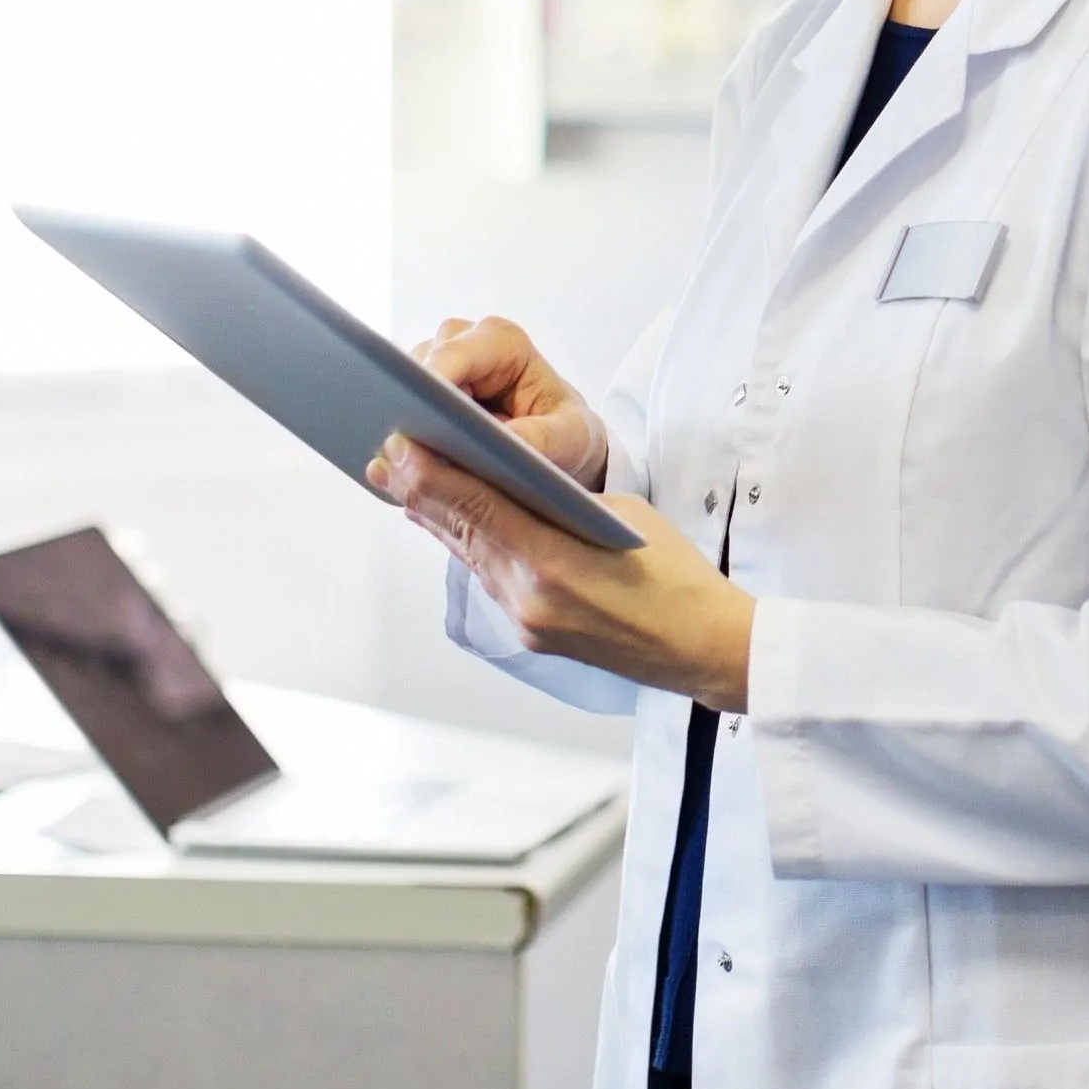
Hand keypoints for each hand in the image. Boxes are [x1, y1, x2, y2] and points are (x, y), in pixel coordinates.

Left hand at [369, 437, 755, 711]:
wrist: (701, 646)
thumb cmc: (676, 575)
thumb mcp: (621, 514)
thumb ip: (556, 498)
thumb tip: (507, 477)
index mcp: (553, 560)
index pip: (476, 505)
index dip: (430, 472)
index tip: (399, 442)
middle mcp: (529, 597)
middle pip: (459, 531)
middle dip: (420, 488)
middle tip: (386, 450)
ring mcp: (526, 621)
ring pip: (467, 556)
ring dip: (436, 516)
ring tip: (405, 480)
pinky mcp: (530, 635)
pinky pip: (487, 579)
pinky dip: (467, 545)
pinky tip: (451, 522)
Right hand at [410, 316, 607, 487]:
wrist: (559, 448)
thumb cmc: (567, 434)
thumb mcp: (569, 438)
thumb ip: (542, 438)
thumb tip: (503, 441)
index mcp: (501, 342)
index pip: (454, 355)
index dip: (431, 383)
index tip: (421, 418)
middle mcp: (463, 345)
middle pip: (418, 370)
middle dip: (414, 409)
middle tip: (413, 451)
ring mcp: (438, 370)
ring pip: (401, 393)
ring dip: (405, 428)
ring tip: (411, 467)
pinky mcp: (423, 398)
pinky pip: (399, 414)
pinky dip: (403, 441)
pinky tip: (402, 471)